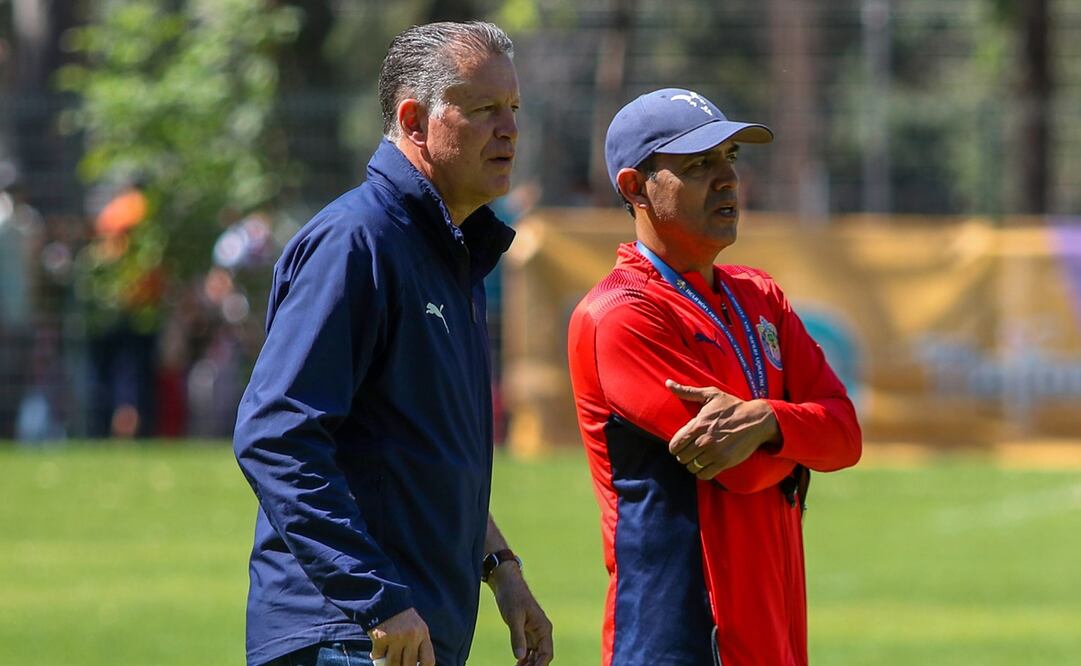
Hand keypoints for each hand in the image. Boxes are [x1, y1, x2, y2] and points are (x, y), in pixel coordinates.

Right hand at [368, 608, 434, 665]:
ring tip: (387, 661)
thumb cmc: (403, 618)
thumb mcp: (417, 628)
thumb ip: (419, 645)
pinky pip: (378, 656)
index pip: (428, 661)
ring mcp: (396, 637)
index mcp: (423, 634)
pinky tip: (377, 652)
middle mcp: (411, 636)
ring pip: (393, 664)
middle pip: (409, 665)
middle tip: (399, 665)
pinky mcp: (381, 637)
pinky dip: (376, 656)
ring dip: (389, 665)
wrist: (385, 600)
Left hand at [488, 563, 553, 664]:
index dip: (540, 665)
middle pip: (542, 656)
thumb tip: (520, 657)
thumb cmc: (512, 596)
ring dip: (529, 664)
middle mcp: (541, 632)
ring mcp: (534, 632)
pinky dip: (524, 658)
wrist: (506, 583)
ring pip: (535, 654)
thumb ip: (517, 637)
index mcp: (543, 628)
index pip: (546, 653)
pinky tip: (518, 665)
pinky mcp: (525, 631)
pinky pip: (528, 649)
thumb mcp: (514, 617)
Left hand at [665, 379, 779, 479]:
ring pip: (692, 467)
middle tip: (691, 451)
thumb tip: (668, 383)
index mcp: (698, 425)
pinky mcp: (724, 462)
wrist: (756, 419)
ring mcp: (714, 453)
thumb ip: (687, 391)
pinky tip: (706, 465)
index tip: (682, 445)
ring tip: (699, 458)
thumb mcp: (710, 395)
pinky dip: (703, 472)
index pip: (675, 445)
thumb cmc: (732, 406)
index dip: (675, 447)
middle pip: (682, 458)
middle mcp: (704, 440)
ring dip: (693, 464)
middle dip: (684, 455)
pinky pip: (704, 475)